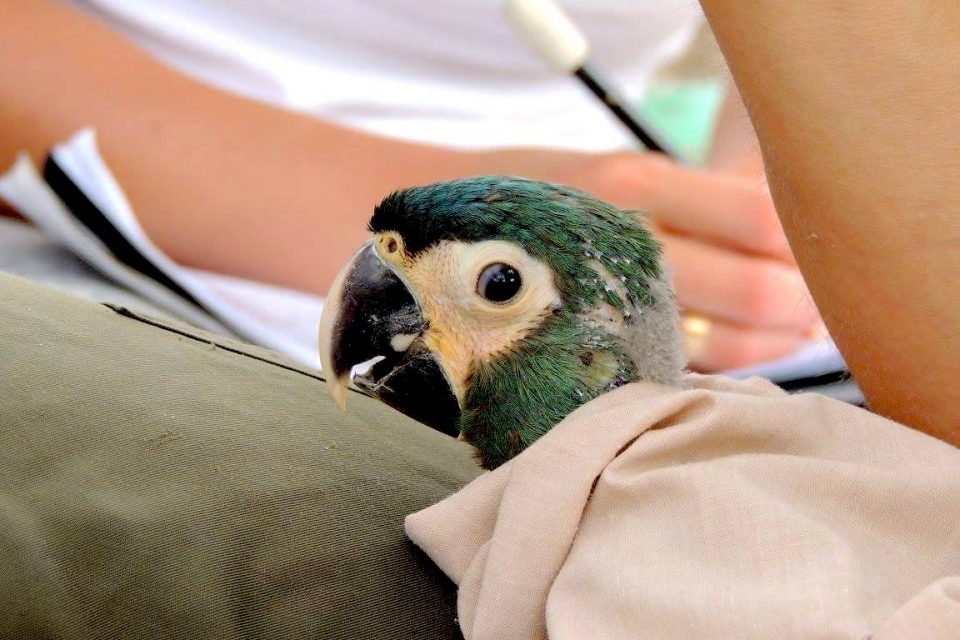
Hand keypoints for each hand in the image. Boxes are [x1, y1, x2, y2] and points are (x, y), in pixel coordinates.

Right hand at [501, 150, 820, 371]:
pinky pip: (692, 370)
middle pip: (759, 288)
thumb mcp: (612, 172)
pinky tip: (748, 347)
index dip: (806, 244)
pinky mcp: (604, 350)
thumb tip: (790, 231)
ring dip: (778, 339)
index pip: (762, 218)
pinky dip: (735, 362)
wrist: (442, 244)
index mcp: (634, 187)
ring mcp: (614, 305)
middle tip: (810, 302)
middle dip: (802, 303)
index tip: (820, 252)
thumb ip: (696, 197)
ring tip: (791, 326)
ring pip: (732, 341)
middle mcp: (626, 246)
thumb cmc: (534, 202)